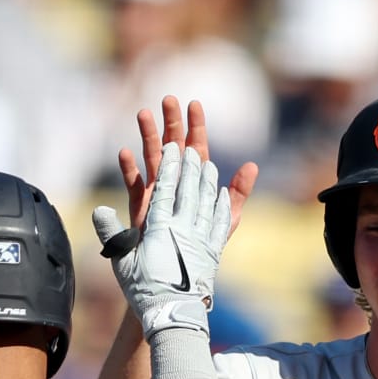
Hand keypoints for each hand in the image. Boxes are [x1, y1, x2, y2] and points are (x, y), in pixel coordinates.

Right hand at [94, 142, 231, 337]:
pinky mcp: (212, 253)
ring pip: (207, 202)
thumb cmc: (143, 290)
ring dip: (208, 181)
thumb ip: (111, 233)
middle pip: (190, 189)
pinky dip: (221, 207)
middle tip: (191, 148)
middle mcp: (184, 229)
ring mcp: (201, 239)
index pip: (167, 188)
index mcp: (160, 227)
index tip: (173, 149)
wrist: (172, 315)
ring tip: (209, 165)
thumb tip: (99, 209)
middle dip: (190, 166)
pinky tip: (222, 196)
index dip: (171, 166)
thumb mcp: (121, 261)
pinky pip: (219, 224)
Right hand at [118, 96, 256, 239]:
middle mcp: (176, 183)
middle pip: (174, 146)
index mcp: (195, 183)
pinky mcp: (140, 208)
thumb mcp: (226, 221)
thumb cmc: (202, 249)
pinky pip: (133, 186)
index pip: (197, 148)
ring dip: (148, 137)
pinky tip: (124, 153)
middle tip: (169, 99)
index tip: (194, 103)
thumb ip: (238, 194)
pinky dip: (129, 170)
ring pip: (152, 159)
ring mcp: (157, 193)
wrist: (177, 279)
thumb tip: (253, 165)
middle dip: (172, 123)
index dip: (196, 126)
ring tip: (143, 113)